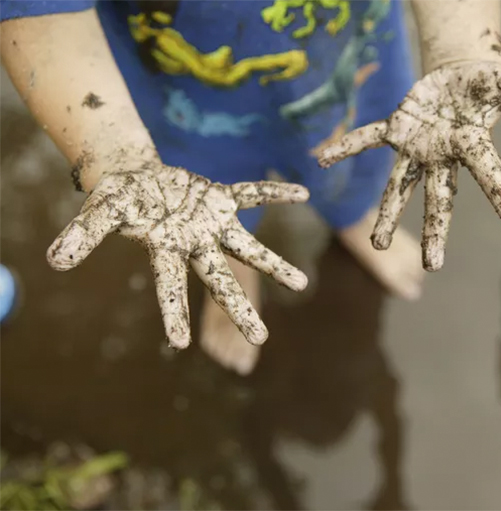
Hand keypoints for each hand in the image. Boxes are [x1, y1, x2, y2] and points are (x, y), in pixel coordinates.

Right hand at [47, 160, 308, 347]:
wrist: (135, 178)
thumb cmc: (116, 200)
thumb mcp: (98, 212)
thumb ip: (83, 235)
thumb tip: (55, 262)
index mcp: (164, 251)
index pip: (168, 287)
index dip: (172, 311)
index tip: (179, 343)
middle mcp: (194, 244)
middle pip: (219, 280)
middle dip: (239, 308)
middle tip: (261, 338)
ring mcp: (211, 223)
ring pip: (247, 248)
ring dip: (273, 264)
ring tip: (302, 283)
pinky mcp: (220, 199)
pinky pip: (251, 194)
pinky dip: (273, 192)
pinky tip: (303, 192)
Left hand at [318, 61, 500, 270]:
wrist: (460, 79)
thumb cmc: (486, 87)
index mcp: (473, 147)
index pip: (491, 177)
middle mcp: (443, 157)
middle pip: (440, 198)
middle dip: (436, 230)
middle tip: (433, 266)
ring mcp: (418, 147)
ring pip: (401, 184)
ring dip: (390, 212)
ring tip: (378, 245)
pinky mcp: (397, 130)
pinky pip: (369, 139)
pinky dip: (348, 146)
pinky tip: (321, 160)